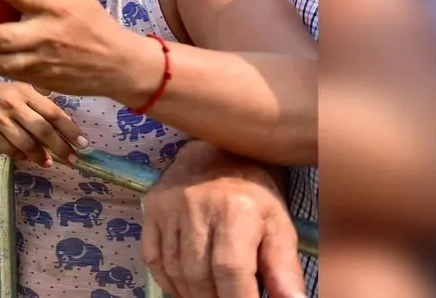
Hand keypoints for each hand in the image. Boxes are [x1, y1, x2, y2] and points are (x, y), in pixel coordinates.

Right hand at [0, 79, 85, 165]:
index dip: (70, 129)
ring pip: (27, 144)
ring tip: (49, 162)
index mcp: (23, 91)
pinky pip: (11, 150)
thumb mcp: (15, 88)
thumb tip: (64, 120)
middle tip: (72, 158)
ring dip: (42, 156)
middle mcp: (12, 105)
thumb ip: (38, 99)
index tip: (82, 142)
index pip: (52, 111)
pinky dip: (22, 156)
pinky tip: (28, 158)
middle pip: (43, 130)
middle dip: (61, 147)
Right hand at [141, 141, 305, 297]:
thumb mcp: (279, 226)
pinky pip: (152, 257)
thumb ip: (284, 269)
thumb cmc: (254, 194)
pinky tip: (185, 287)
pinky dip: (168, 281)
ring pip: (175, 269)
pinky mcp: (151, 208)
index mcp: (235, 210)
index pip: (230, 270)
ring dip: (191, 295)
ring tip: (209, 296)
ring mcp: (168, 207)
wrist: (218, 151)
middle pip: (199, 275)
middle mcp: (196, 206)